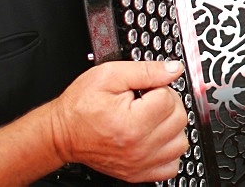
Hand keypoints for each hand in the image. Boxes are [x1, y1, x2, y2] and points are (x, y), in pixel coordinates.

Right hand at [49, 60, 187, 181]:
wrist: (63, 133)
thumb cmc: (81, 106)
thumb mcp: (109, 75)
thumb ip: (146, 71)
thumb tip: (174, 69)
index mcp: (132, 123)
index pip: (169, 98)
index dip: (158, 87)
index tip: (145, 89)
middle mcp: (139, 148)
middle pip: (179, 119)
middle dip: (167, 103)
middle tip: (148, 100)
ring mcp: (140, 164)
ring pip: (181, 142)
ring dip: (172, 127)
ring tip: (152, 118)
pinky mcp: (139, 174)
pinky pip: (172, 166)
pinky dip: (169, 151)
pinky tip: (156, 138)